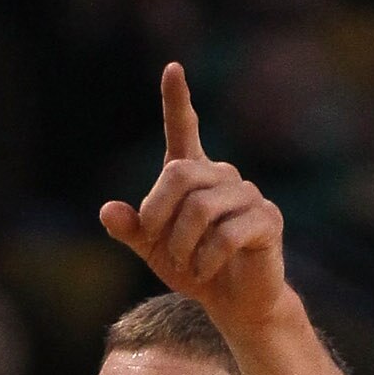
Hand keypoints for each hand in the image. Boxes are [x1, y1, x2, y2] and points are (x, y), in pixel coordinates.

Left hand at [99, 64, 288, 338]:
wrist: (237, 305)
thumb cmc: (196, 270)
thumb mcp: (156, 252)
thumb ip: (133, 230)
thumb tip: (106, 211)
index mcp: (195, 176)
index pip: (184, 130)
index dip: (176, 101)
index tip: (172, 69)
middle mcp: (223, 176)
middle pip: (179, 175)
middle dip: (159, 215)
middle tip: (159, 247)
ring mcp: (248, 196)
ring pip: (202, 209)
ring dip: (182, 245)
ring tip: (187, 266)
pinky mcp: (267, 220)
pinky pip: (226, 234)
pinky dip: (207, 259)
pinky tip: (205, 272)